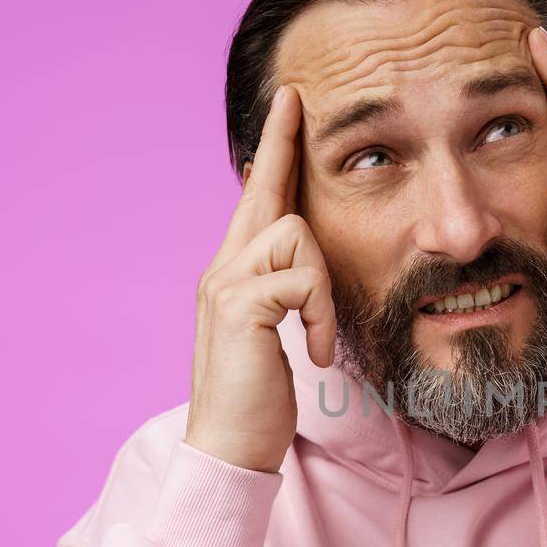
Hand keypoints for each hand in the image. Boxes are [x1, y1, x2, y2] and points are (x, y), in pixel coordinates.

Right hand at [185, 84, 335, 473]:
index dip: (275, 154)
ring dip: (324, 290)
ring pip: (297, 234)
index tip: (289, 108)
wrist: (230, 448)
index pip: (257, 201)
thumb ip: (286, 293)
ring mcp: (226, 284)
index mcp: (235, 273)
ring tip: (318, 341)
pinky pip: (302, 280)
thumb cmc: (260, 400)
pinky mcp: (241, 306)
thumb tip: (306, 260)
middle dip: (283, 142)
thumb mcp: (277, 335)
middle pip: (263, 191)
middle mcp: (223, 268)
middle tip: (297, 98)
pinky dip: (319, 318)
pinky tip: (314, 354)